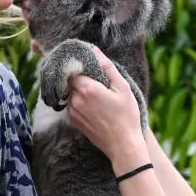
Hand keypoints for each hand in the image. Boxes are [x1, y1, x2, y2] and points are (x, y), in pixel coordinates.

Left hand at [67, 46, 146, 164]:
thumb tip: (94, 50)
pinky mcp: (73, 121)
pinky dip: (79, 101)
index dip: (77, 63)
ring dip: (79, 89)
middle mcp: (75, 100)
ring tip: (97, 94)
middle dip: (79, 76)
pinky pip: (71, 104)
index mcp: (87, 89)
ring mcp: (72, 112)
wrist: (122, 145)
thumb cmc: (126, 116)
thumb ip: (107, 67)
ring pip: (69, 92)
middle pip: (69, 79)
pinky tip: (94, 105)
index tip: (85, 63)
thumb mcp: (122, 88)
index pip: (71, 67)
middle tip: (94, 79)